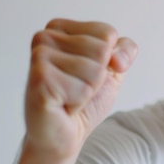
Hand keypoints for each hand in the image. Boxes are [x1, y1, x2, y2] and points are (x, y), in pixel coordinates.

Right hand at [24, 19, 137, 160]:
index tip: (85, 74)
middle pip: (103, 50)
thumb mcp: (111, 69)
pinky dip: (79, 102)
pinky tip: (61, 105)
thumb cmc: (84, 99)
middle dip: (98, 77)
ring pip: (96, 70)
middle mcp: (44, 37)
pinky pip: (84, 89)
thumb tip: (118, 58)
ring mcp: (39, 57)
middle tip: (75, 88)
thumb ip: (124, 51)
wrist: (62, 134)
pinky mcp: (39, 80)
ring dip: (88, 91)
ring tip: (68, 97)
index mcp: (59, 28)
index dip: (109, 60)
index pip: (108, 33)